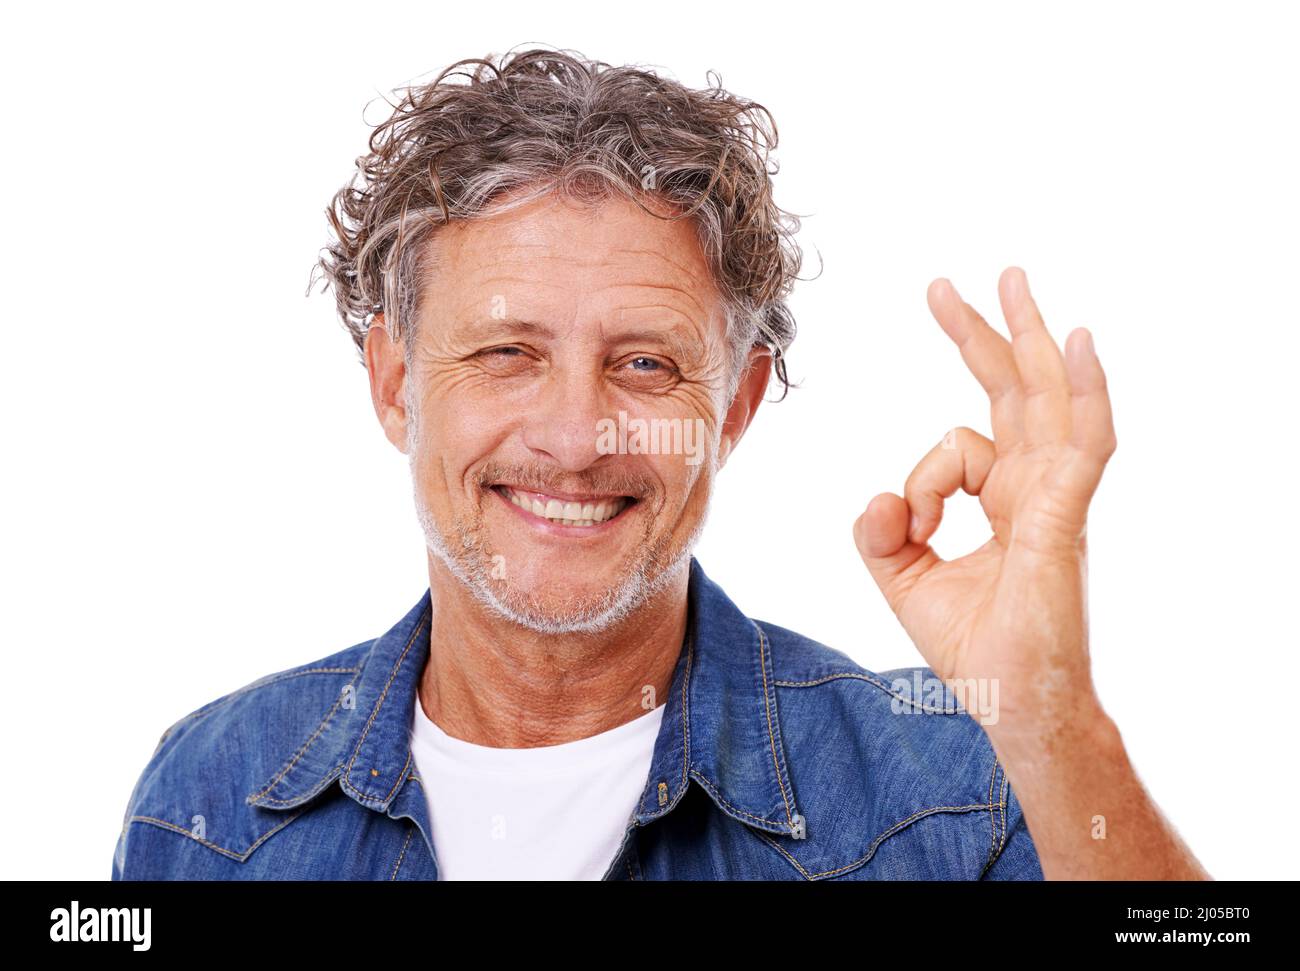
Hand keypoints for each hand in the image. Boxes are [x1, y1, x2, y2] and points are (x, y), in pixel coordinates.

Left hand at [852, 267, 1116, 739]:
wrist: (1016, 705)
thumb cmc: (977, 649)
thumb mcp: (906, 583)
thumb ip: (880, 536)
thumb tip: (875, 497)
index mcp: (1005, 499)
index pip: (962, 443)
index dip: (922, 476)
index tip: (905, 526)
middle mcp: (1036, 487)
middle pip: (1012, 392)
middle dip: (986, 334)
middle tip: (952, 283)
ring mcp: (1056, 498)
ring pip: (1044, 399)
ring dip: (1028, 337)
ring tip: (1011, 279)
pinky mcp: (1063, 517)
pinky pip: (1081, 441)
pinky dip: (1083, 389)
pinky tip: (1074, 339)